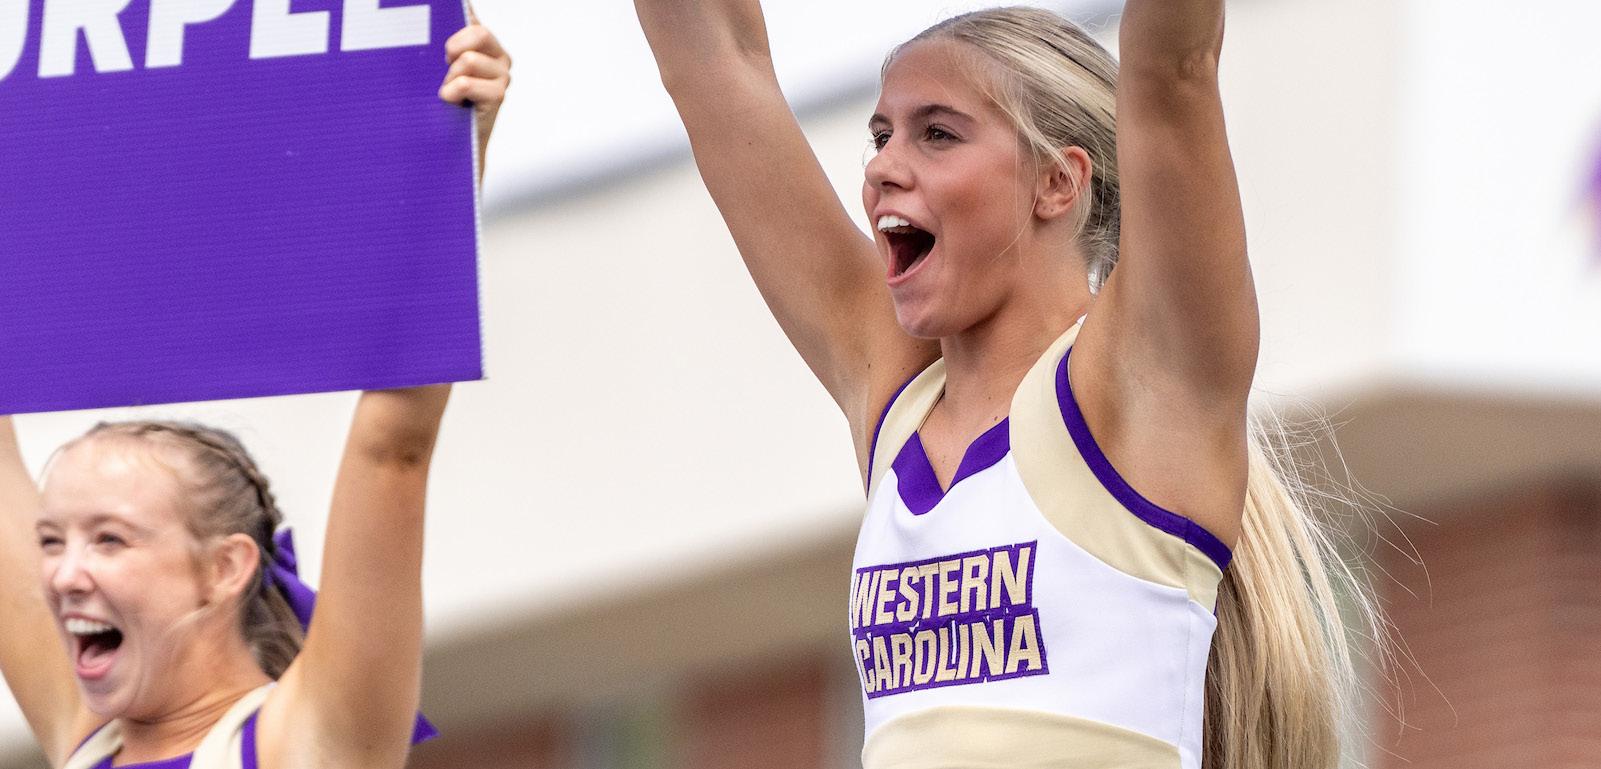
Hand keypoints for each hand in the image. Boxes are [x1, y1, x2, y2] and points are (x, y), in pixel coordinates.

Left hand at [440, 8, 510, 171]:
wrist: (450, 140)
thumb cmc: (444, 100)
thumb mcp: (441, 65)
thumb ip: (448, 42)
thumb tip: (455, 10)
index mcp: (486, 43)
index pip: (473, 19)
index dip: (457, 30)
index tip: (445, 48)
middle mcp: (499, 56)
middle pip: (478, 32)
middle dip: (455, 48)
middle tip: (446, 66)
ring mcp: (502, 76)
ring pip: (469, 60)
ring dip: (450, 77)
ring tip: (449, 91)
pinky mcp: (498, 95)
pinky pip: (466, 83)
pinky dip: (451, 93)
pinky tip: (452, 102)